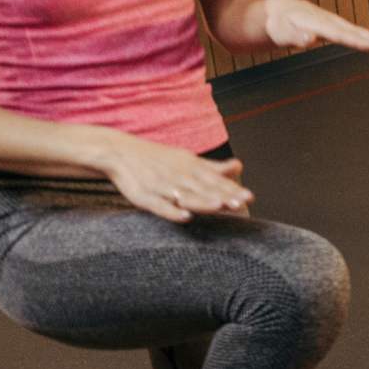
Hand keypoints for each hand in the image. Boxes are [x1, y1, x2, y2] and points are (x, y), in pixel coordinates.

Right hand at [101, 135, 253, 222]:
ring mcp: (162, 186)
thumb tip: (239, 166)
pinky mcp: (145, 196)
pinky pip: (160, 206)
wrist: (119, 152)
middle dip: (223, 196)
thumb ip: (212, 168)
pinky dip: (172, 211)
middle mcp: (179, 176)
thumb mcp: (186, 159)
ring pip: (185, 196)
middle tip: (242, 203)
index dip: (231, 189)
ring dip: (203, 201)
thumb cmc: (157, 159)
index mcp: (190, 167)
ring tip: (219, 206)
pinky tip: (185, 216)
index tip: (249, 197)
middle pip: (204, 189)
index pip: (214, 181)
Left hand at [263, 0, 368, 55]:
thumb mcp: (278, 31)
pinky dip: (367, 41)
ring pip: (357, 33)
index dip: (360, 41)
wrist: (267, 13)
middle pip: (355, 32)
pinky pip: (352, 35)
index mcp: (317, 24)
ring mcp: (330, 24)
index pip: (342, 35)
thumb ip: (293, 36)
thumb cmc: (271, 24)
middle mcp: (327, 22)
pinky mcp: (330, 28)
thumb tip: (310, 41)